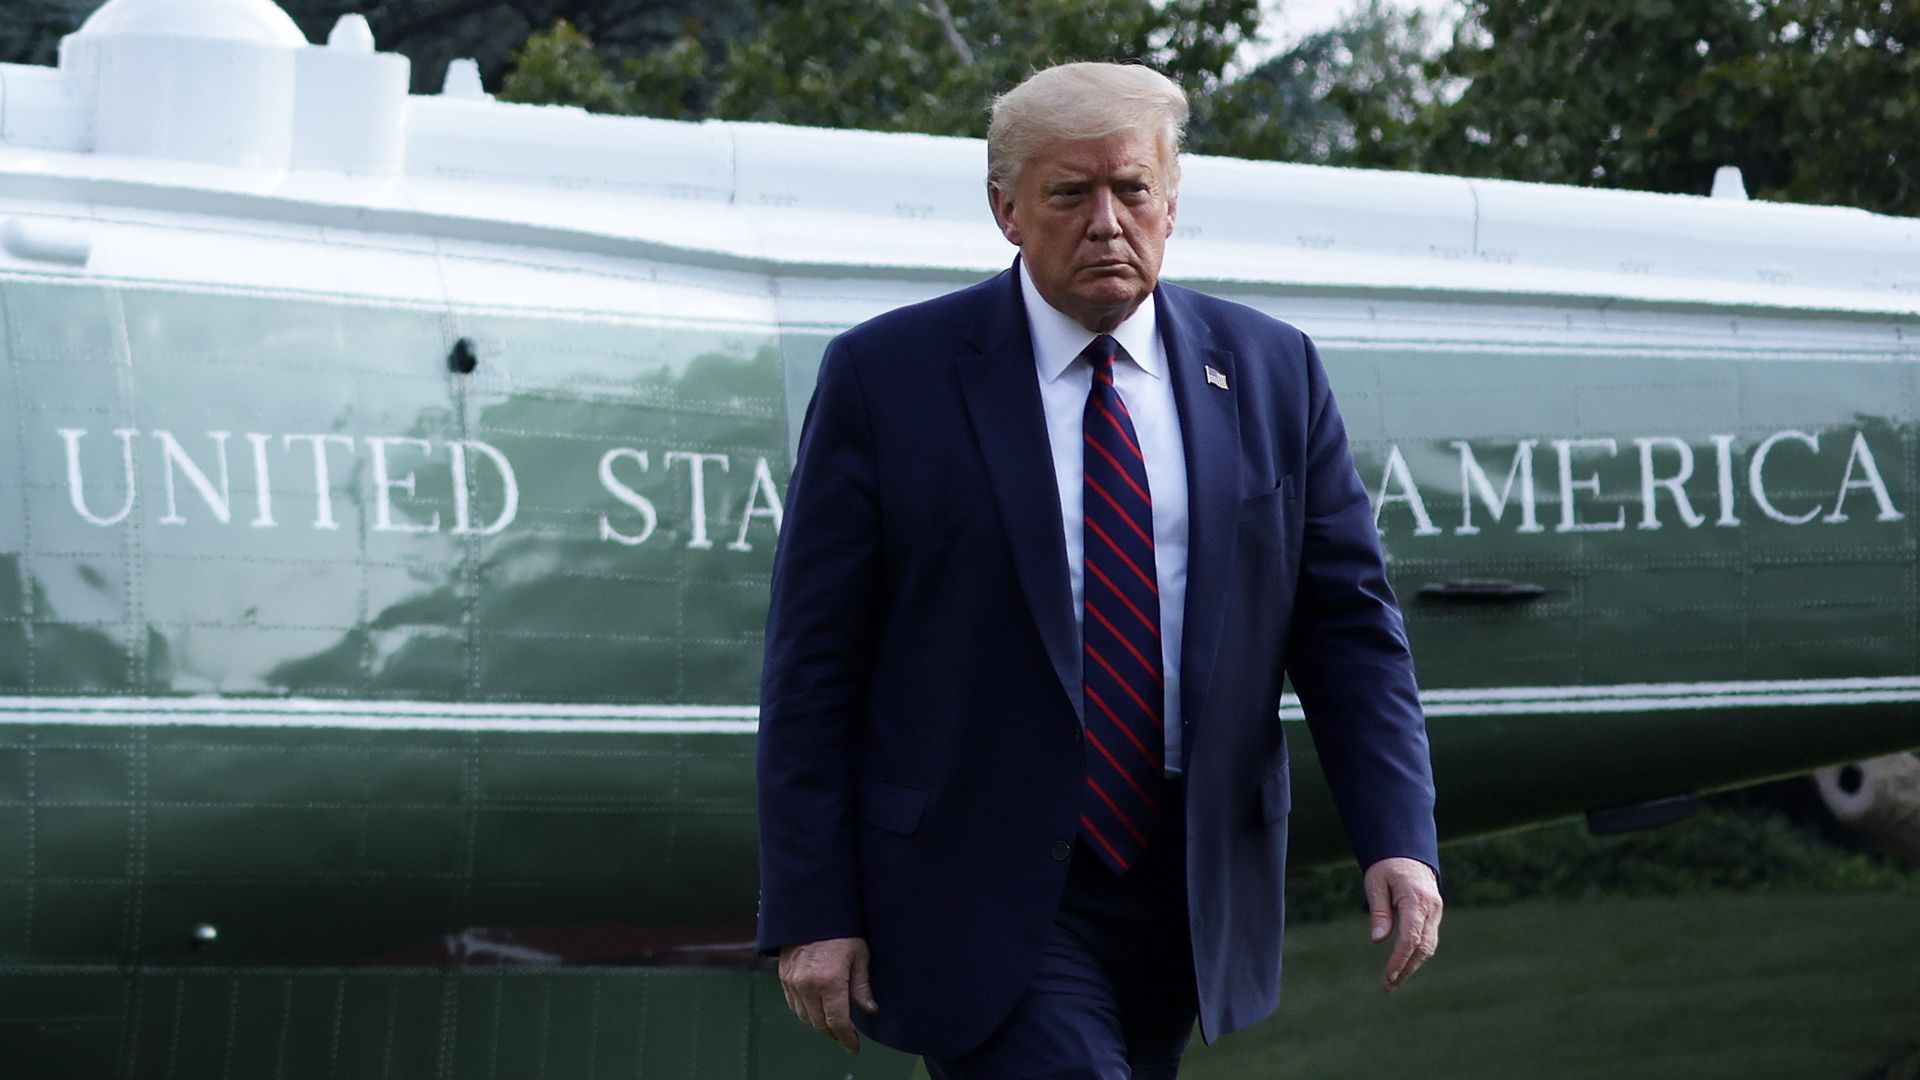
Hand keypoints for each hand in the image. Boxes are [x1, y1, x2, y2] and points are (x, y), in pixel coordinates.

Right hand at [777, 936, 878, 1052]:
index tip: (854, 1047)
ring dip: (819, 1023)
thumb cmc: (840, 930)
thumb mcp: (859, 954)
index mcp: (830, 981)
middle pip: (820, 1024)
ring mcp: (793, 982)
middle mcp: (808, 985)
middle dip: (834, 1034)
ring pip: (805, 1017)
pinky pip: (794, 1005)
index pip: (837, 1022)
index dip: (846, 1038)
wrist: (810, 910)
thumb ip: (862, 986)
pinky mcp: (784, 977)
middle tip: (847, 1036)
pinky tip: (817, 1007)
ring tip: (833, 1021)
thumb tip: (870, 1010)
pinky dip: (806, 1011)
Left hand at [1363, 856, 1441, 992]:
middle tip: (1388, 986)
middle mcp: (1431, 909)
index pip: (1411, 937)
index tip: (1388, 976)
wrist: (1408, 852)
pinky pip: (1428, 939)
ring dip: (1412, 965)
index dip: (1400, 959)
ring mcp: (1436, 912)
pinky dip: (1416, 954)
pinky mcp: (1434, 915)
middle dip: (1406, 969)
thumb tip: (1378, 940)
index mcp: (1416, 900)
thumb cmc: (1387, 866)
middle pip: (1423, 947)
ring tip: (1392, 981)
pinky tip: (1403, 965)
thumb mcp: (1375, 882)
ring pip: (1428, 946)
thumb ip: (1379, 911)